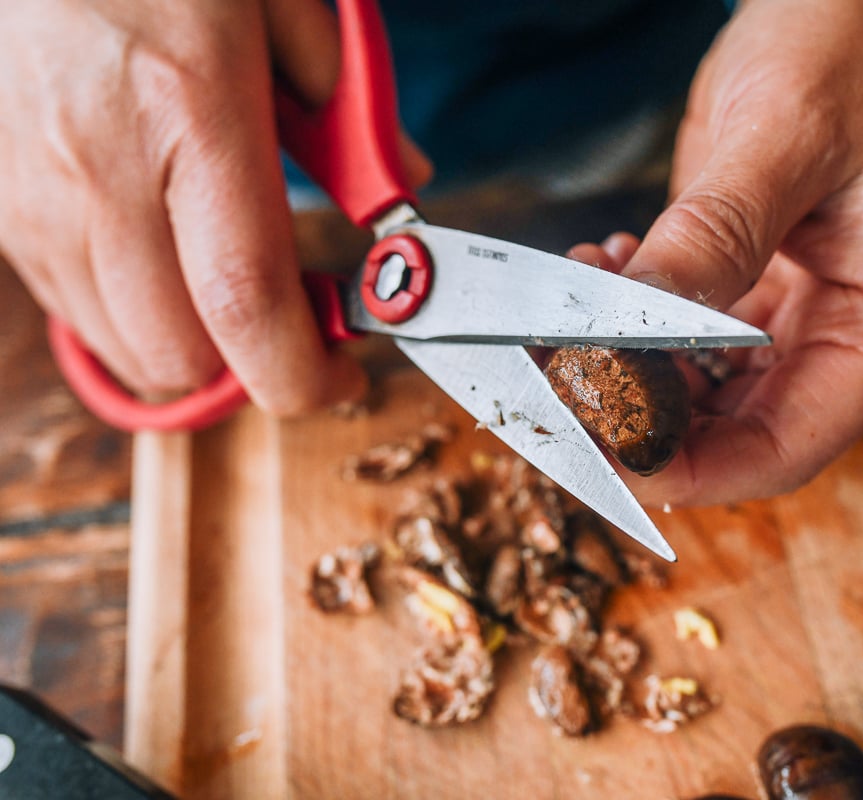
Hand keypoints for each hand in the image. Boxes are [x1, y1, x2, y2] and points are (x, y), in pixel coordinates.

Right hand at [0, 0, 430, 413]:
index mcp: (192, 114)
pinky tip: (160, 262)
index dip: (302, 374)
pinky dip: (126, 315)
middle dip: (248, 367)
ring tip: (227, 292)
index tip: (341, 380)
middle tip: (292, 322)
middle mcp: (102, 167)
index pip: (246, 302)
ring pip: (119, 345)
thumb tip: (401, 181)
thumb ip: (349, 108)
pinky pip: (68, 306)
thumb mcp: (283, 6)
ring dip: (188, 348)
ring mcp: (36, 190)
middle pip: (178, 353)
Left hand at [571, 0, 862, 505]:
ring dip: (630, 368)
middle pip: (736, 432)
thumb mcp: (780, 139)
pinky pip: (685, 337)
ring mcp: (800, 311)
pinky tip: (606, 269)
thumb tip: (635, 332)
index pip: (787, 445)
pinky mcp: (754, 281)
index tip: (604, 454)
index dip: (694, 470)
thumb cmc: (846, 47)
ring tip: (573, 313)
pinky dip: (634, 323)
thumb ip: (713, 240)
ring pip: (701, 391)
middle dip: (644, 420)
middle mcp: (847, 331)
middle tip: (559, 385)